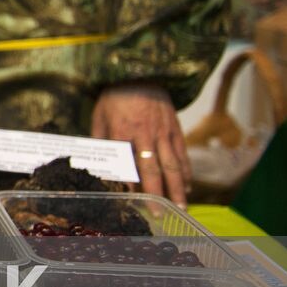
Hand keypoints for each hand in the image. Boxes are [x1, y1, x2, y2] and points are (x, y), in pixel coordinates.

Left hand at [91, 83, 191, 206]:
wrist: (140, 72)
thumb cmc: (114, 97)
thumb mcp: (99, 116)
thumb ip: (100, 140)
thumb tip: (98, 163)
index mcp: (122, 131)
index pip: (127, 164)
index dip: (131, 184)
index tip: (134, 202)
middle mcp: (145, 134)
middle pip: (153, 168)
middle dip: (157, 193)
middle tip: (161, 213)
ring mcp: (163, 132)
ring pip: (173, 164)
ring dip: (177, 188)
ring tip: (181, 207)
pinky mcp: (176, 128)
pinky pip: (182, 154)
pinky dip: (186, 171)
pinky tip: (187, 186)